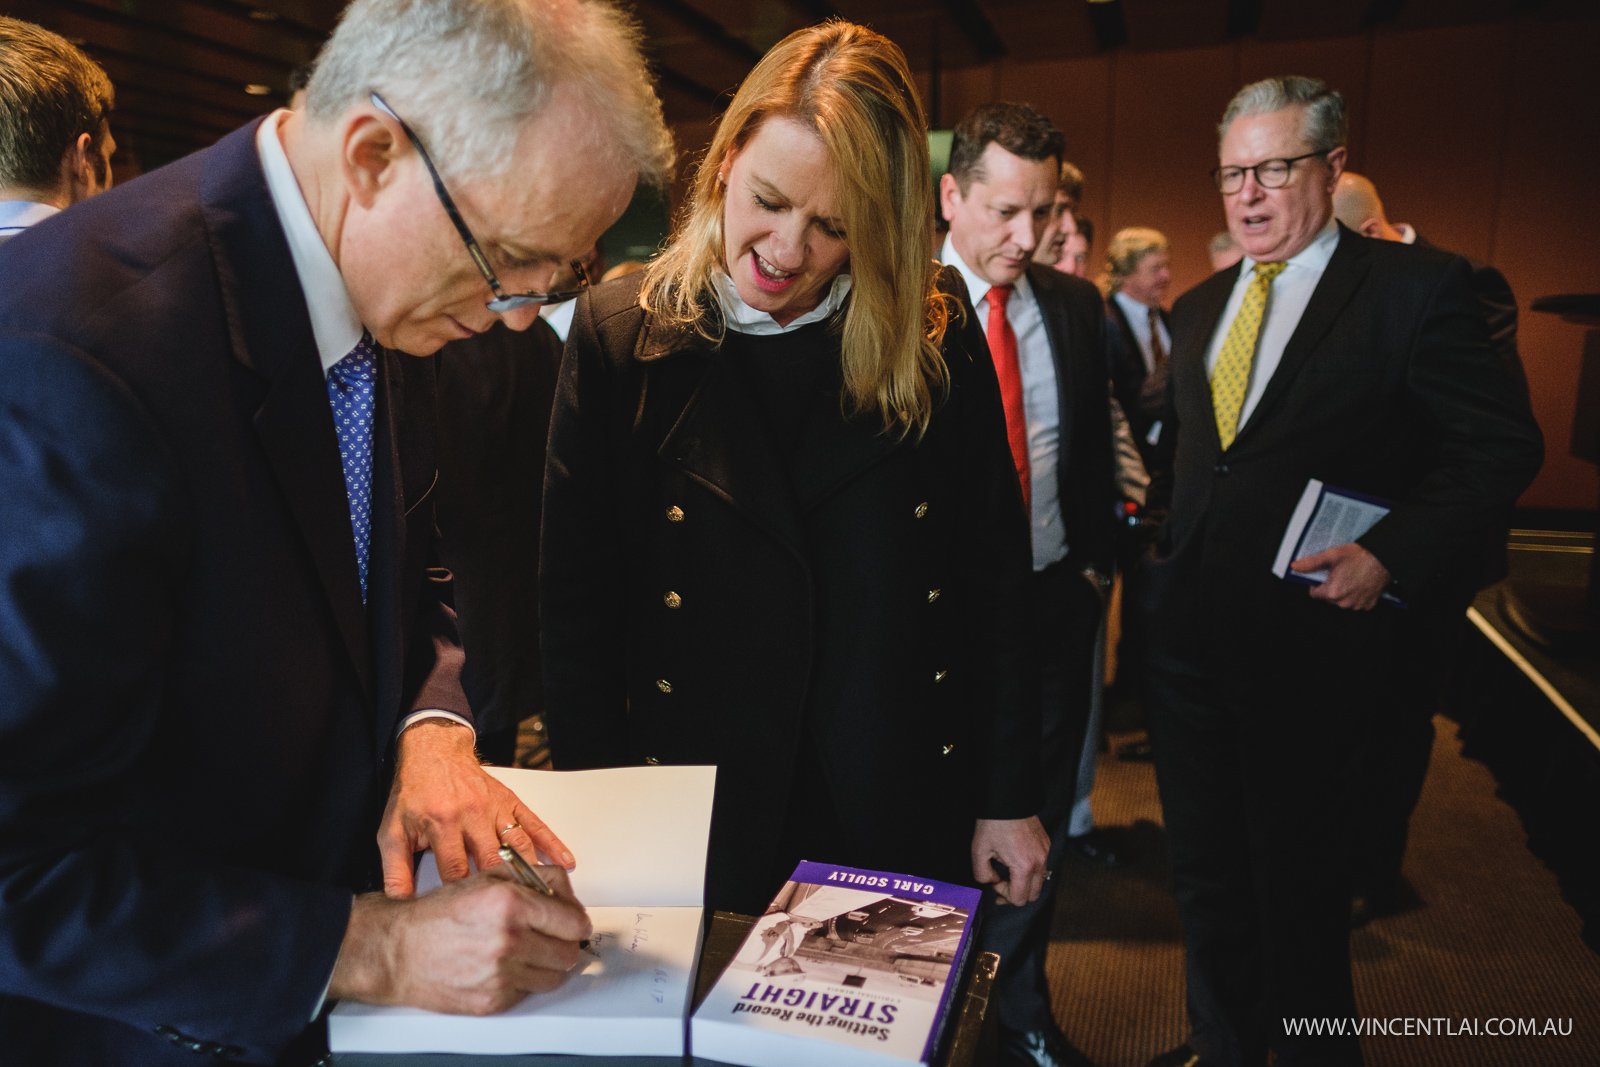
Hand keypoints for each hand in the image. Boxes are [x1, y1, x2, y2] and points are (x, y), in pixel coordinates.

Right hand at [329, 865, 592, 1013]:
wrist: (398, 951)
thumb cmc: (437, 914)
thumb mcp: (487, 878)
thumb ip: (534, 879)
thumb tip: (566, 891)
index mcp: (511, 904)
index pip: (573, 921)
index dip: (577, 921)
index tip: (574, 922)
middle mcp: (509, 940)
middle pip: (569, 952)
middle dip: (565, 943)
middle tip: (553, 936)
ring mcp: (501, 975)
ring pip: (554, 977)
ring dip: (548, 964)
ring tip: (528, 951)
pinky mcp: (493, 1001)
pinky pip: (529, 992)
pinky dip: (524, 981)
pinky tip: (506, 966)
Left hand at [379, 720, 574, 898]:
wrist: (434, 753)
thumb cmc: (413, 794)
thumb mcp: (393, 832)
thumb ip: (395, 870)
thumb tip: (398, 905)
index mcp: (442, 824)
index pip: (456, 870)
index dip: (463, 897)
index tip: (472, 919)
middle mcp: (472, 815)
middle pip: (492, 861)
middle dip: (503, 891)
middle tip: (515, 916)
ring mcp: (494, 808)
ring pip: (518, 845)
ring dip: (531, 872)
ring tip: (542, 899)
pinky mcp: (510, 801)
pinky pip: (535, 824)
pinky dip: (552, 843)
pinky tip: (564, 863)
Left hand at [971, 816, 1049, 906]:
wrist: (1008, 798)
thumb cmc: (993, 822)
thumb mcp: (979, 851)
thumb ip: (982, 875)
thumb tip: (992, 882)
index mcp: (1024, 866)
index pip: (1019, 899)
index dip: (1004, 896)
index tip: (994, 883)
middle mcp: (1039, 861)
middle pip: (1033, 895)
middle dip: (1016, 894)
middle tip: (1001, 886)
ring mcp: (1045, 852)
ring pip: (1039, 882)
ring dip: (1024, 883)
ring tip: (1008, 873)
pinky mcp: (1046, 844)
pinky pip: (1042, 866)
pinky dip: (1030, 871)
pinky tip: (1016, 860)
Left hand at [1291, 542, 1392, 610]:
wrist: (1384, 559)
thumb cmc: (1359, 557)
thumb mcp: (1332, 555)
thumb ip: (1311, 563)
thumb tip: (1295, 567)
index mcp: (1332, 592)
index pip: (1314, 594)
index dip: (1317, 584)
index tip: (1324, 576)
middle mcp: (1344, 602)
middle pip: (1328, 598)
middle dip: (1330, 588)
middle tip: (1339, 574)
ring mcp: (1357, 605)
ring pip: (1342, 601)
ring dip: (1344, 592)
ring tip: (1351, 577)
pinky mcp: (1368, 605)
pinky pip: (1356, 602)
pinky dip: (1356, 595)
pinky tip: (1360, 583)